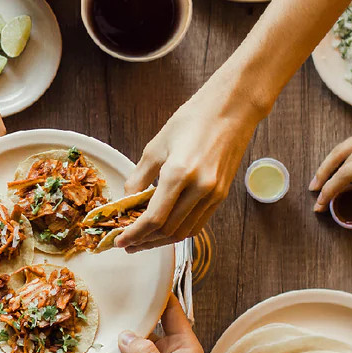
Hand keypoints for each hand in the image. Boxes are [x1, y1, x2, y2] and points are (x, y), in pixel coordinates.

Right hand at [84, 296, 216, 352]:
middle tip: (97, 307)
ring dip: (104, 349)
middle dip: (120, 322)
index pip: (170, 311)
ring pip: (122, 352)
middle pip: (139, 330)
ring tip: (82, 338)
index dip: (155, 295)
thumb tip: (125, 336)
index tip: (136, 280)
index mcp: (181, 346)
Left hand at [118, 77, 265, 251]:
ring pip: (184, 232)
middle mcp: (200, 188)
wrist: (232, 109)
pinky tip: (165, 229)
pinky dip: (179, 231)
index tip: (119, 241)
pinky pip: (198, 223)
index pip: (154, 219)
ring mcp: (214, 194)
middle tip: (127, 243)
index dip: (134, 234)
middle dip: (145, 241)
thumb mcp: (157, 145)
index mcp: (179, 173)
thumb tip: (126, 201)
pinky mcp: (221, 195)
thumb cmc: (193, 119)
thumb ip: (140, 177)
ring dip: (161, 241)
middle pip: (168, 230)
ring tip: (143, 240)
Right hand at [310, 102, 351, 223]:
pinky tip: (335, 167)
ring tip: (316, 182)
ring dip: (326, 166)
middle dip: (325, 182)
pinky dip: (338, 156)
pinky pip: (350, 143)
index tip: (320, 205)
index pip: (346, 174)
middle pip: (339, 162)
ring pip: (340, 150)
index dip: (330, 191)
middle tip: (317, 200)